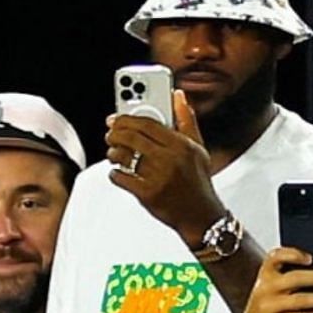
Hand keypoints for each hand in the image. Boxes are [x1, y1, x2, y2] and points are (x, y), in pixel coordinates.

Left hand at [105, 89, 225, 242]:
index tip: (117, 117)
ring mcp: (158, 177)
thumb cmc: (198, 181)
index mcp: (181, 145)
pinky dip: (115, 174)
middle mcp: (170, 159)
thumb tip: (179, 96)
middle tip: (111, 133)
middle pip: (132, 137)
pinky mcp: (148, 194)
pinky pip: (121, 178)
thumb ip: (187, 120)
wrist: (201, 216)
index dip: (128, 117)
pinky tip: (119, 173)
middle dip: (115, 133)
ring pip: (123, 156)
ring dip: (113, 152)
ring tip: (114, 152)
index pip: (148, 123)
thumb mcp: (198, 148)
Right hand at [232, 247, 312, 312]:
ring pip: (301, 300)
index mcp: (265, 276)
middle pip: (294, 278)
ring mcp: (269, 307)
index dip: (293, 254)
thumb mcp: (273, 290)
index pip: (275, 257)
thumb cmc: (270, 308)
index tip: (311, 258)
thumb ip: (291, 280)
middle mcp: (265, 289)